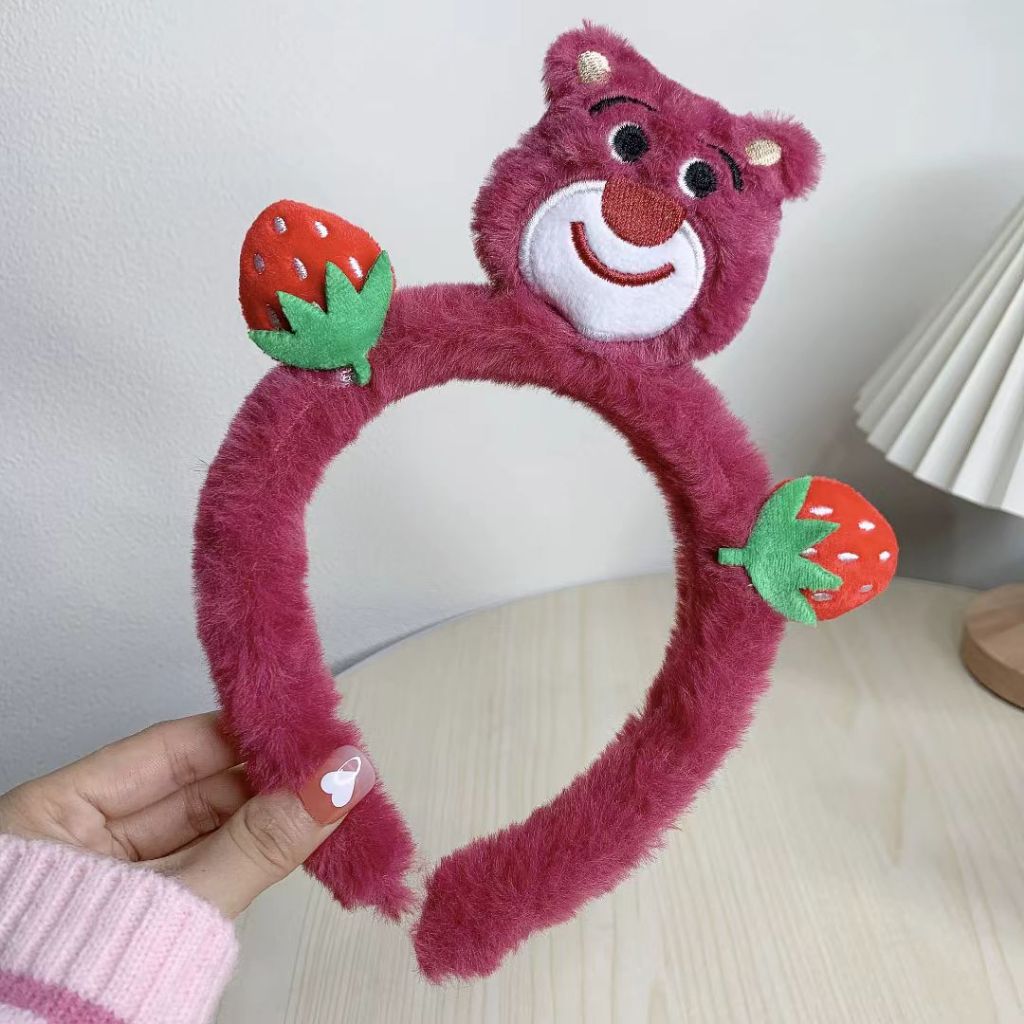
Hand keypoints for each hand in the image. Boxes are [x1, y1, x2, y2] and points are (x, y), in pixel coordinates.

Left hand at [0, 713, 360, 917]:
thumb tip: (332, 784)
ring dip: (270, 814)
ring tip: (331, 795)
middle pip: (193, 790)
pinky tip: (298, 834)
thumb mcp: (173, 901)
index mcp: (53, 814)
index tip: (301, 729)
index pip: (169, 750)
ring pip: (207, 830)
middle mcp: (80, 842)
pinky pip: (206, 868)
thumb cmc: (63, 992)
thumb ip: (256, 843)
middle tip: (334, 765)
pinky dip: (251, 853)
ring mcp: (113, 882)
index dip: (240, 735)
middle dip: (267, 777)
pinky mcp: (144, 917)